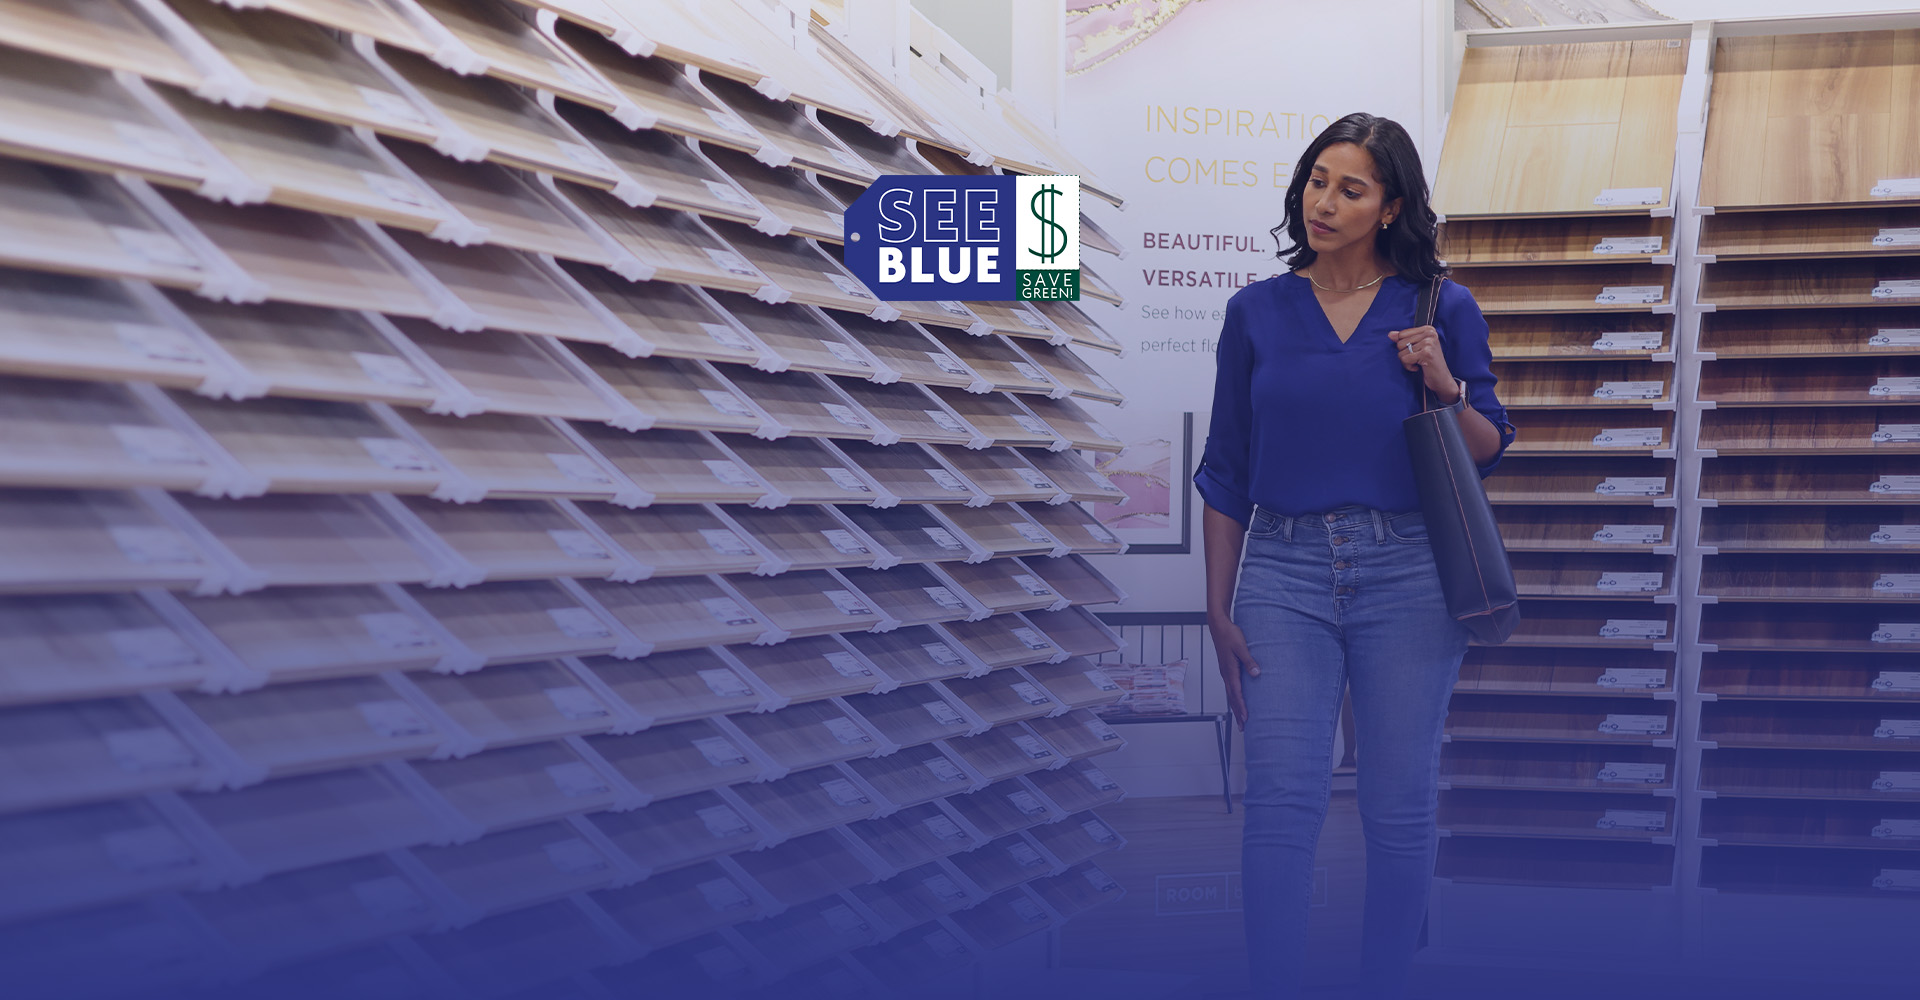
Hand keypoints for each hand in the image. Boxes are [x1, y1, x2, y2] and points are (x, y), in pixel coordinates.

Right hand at [1208, 614, 1257, 729]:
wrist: (1218, 625)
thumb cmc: (1230, 634)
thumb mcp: (1242, 647)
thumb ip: (1249, 661)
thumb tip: (1256, 674)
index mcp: (1229, 670)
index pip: (1236, 693)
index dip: (1242, 707)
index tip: (1246, 718)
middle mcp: (1226, 674)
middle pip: (1232, 698)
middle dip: (1238, 713)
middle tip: (1243, 727)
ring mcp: (1225, 672)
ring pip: (1230, 694)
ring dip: (1236, 707)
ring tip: (1241, 719)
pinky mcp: (1226, 669)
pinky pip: (1230, 687)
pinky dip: (1234, 697)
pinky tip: (1238, 700)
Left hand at [1389, 324, 1457, 399]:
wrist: (1441, 379)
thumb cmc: (1430, 363)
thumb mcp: (1417, 348)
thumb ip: (1404, 339)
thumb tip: (1390, 334)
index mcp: (1428, 329)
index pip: (1402, 334)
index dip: (1404, 346)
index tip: (1415, 351)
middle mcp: (1430, 334)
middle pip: (1400, 343)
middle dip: (1405, 354)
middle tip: (1417, 359)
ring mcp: (1428, 343)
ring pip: (1401, 352)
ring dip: (1407, 362)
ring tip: (1418, 363)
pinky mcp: (1426, 353)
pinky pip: (1405, 359)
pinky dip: (1409, 366)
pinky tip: (1418, 367)